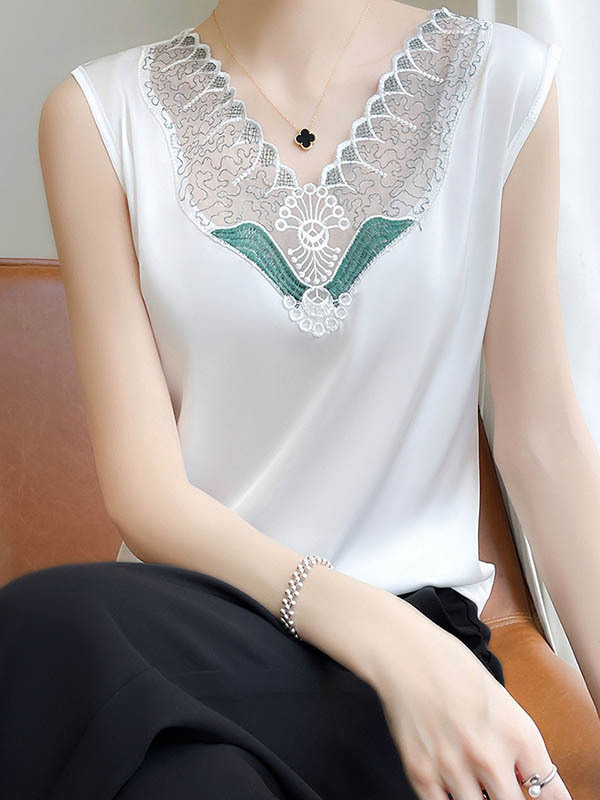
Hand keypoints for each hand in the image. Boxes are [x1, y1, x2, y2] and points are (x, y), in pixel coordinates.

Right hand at [370, 605, 571, 799]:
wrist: (404, 652)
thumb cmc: (449, 663)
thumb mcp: (499, 697)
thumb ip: (514, 739)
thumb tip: (522, 773)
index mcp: (517, 734)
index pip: (550, 791)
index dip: (547, 797)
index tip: (537, 793)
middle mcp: (490, 756)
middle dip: (506, 794)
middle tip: (498, 783)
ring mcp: (455, 768)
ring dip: (477, 796)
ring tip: (470, 777)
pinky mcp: (422, 772)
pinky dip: (448, 797)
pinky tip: (448, 782)